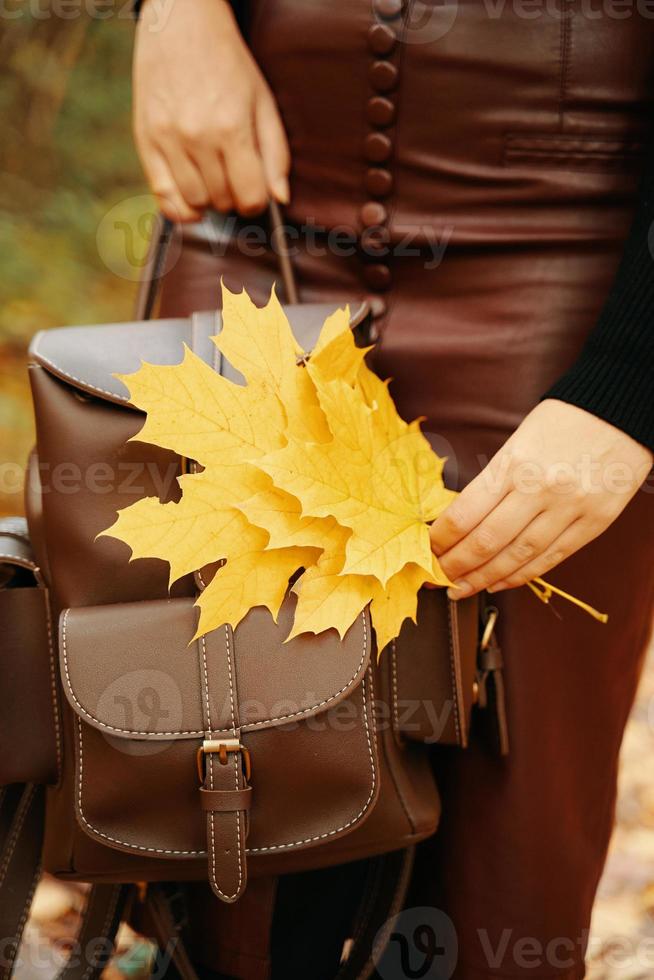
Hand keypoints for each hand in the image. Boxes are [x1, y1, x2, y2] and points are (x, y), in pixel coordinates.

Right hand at [133, 0, 289, 220]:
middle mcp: (197, 137)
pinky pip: (162, 196)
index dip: (258, 201)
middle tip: (234, 177)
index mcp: (231, 127)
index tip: (256, 192)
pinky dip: (179, 208)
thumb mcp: (263, 101)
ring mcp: (168, 139)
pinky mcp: (145, 139)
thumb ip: (276, 153)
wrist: (181, 22)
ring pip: (195, 202)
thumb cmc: (228, 62)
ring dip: (209, 200)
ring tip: (214, 178)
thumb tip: (280, 199)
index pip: (250, 197)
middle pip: (223, 201)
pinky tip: (191, 199)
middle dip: (234, 197)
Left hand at [430, 399, 652, 597]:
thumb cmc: (563, 421)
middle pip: (486, 542)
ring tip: (461, 589)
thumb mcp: (518, 441)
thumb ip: (493, 481)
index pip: (464, 514)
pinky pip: (551, 559)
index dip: (440, 540)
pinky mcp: (594, 523)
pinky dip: (521, 575)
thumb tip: (460, 521)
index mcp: (513, 464)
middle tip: (435, 578)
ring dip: (484, 579)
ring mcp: (569, 509)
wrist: (622, 411)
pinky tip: (499, 583)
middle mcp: (539, 489)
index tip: (425, 550)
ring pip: (517, 557)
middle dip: (455, 566)